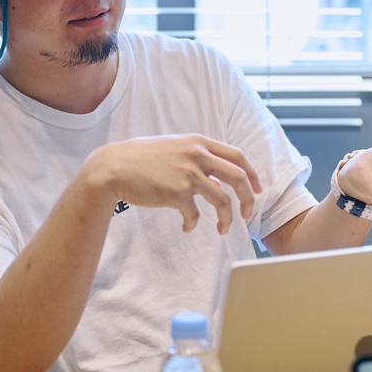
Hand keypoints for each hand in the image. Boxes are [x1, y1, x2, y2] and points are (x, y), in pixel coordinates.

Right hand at [88, 134, 262, 234]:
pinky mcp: (176, 193)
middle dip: (249, 198)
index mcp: (199, 142)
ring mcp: (188, 174)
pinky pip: (194, 214)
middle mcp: (197, 155)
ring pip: (223, 200)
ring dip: (227, 219)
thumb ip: (197, 159)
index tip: (258, 189)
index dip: (252, 174)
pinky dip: (193, 224)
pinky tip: (186, 226)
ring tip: (223, 229)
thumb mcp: (175, 149)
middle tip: (248, 214)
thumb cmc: (142, 158)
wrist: (113, 167)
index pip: (238, 156)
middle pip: (238, 177)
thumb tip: (217, 179)